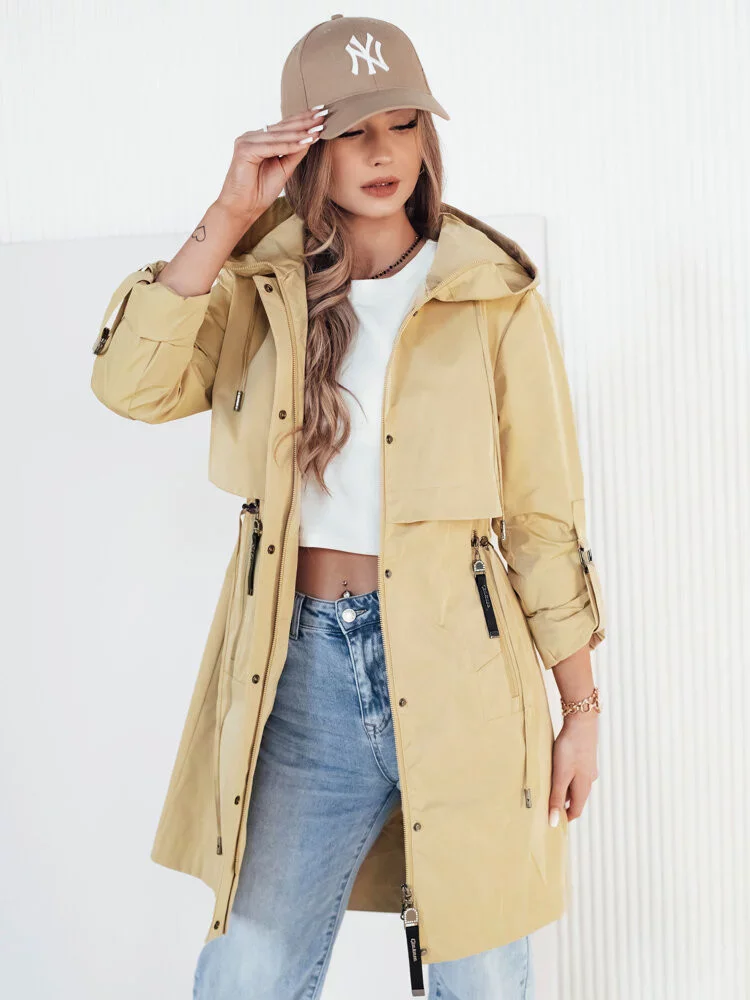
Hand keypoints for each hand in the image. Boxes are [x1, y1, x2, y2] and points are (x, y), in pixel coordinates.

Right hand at [215, 107, 327, 222]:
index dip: (303, 120)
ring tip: (318, 129)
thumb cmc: (260, 191)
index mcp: (260, 139)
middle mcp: (252, 137)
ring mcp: (246, 141)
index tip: (322, 114)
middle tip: (323, 114)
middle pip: (282, 127)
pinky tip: (304, 143)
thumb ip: (294, 153)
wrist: (243, 208)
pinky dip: (289, 146)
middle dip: (305, 121)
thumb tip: (311, 137)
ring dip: (299, 133)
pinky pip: (272, 147)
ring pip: (278, 136)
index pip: (284, 127)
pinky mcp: (244, 150)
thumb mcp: (284, 169)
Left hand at [548, 710, 598, 825]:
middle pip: (576, 799)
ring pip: (575, 785)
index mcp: (584, 787)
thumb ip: (556, 798)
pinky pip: (575, 774)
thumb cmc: (570, 749)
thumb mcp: (560, 775)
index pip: (575, 810)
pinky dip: (566, 777)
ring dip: (564, 790)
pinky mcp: (585, 758)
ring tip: (548, 787)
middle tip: (546, 805)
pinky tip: (557, 770)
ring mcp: (588, 768)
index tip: (552, 821)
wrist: (581, 722)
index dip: (564, 817)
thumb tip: (553, 822)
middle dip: (562, 804)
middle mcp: (589, 780)